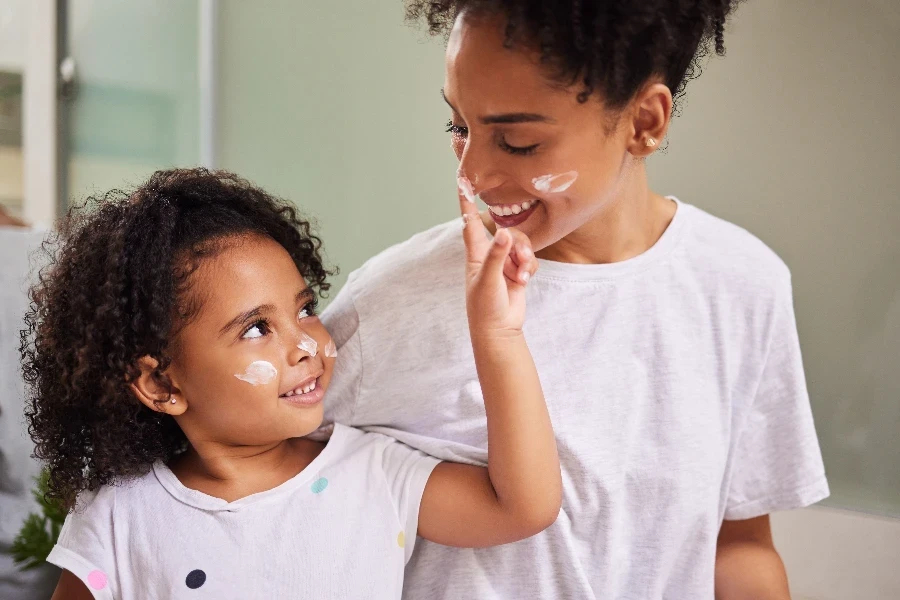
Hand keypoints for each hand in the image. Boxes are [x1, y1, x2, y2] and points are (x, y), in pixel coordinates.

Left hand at [459, 188, 538, 336]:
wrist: (500, 331)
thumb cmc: (486, 308)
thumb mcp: (489, 281)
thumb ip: (497, 256)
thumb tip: (503, 232)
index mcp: (476, 254)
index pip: (470, 223)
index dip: (467, 202)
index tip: (463, 181)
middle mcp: (490, 255)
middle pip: (508, 233)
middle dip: (517, 244)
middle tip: (519, 260)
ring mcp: (505, 263)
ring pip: (521, 245)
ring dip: (525, 259)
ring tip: (522, 277)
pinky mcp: (518, 271)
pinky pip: (529, 258)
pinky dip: (530, 267)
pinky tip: (525, 281)